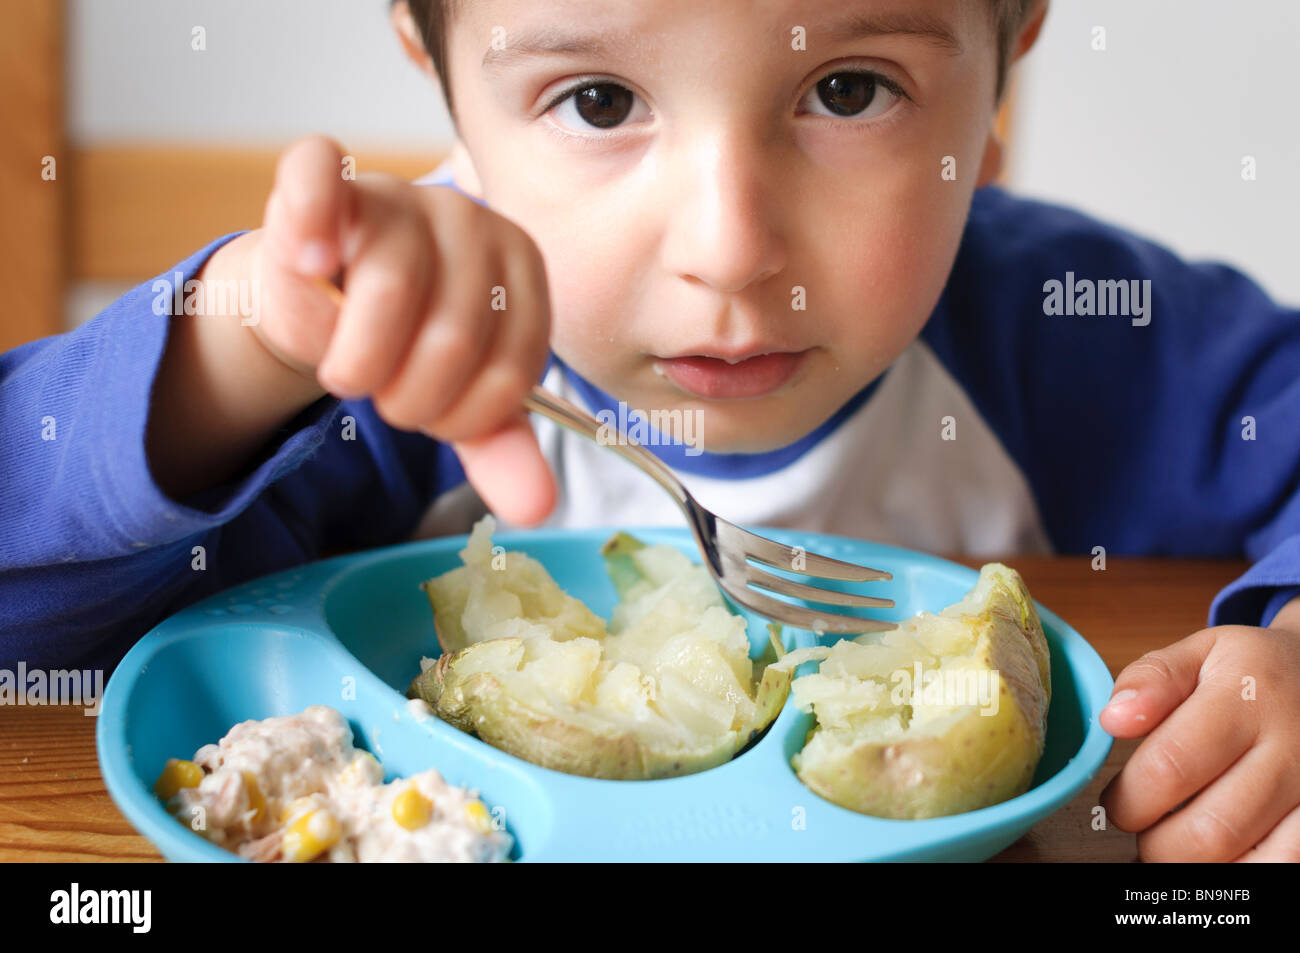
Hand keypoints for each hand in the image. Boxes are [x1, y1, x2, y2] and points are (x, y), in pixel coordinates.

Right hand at [253, 136, 555, 525]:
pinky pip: (319, 177)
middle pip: (452, 337)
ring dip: (355, 361)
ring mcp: (399, 196)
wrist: (325, 294)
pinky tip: (313, 263)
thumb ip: (498, 447)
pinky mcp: (325, 181)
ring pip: (388, 288)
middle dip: (409, 398)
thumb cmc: (402, 340)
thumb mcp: (457, 396)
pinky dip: (312, 224)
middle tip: (385, 397)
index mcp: (522, 268)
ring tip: (345, 369)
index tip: (436, 420)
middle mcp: (471, 220)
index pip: (513, 367)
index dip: (465, 417)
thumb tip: (536, 507)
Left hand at [1098, 602, 1299, 860]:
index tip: (1116, 802)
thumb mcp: (1201, 653)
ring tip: (1174, 843)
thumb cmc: (1253, 674)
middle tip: (1143, 827)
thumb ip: (1152, 679)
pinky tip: (1217, 855)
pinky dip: (1244, 869)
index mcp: (1246, 700)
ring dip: (1198, 864)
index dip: (1131, 798)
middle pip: (1212, 828)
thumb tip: (1113, 719)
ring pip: (1255, 859)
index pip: (1172, 765)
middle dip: (1158, 843)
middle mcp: (1290, 749)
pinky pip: (1288, 863)